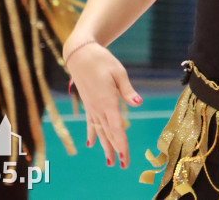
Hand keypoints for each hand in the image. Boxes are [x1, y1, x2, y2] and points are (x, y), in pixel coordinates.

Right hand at [65, 41, 142, 168]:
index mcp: (107, 101)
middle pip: (108, 133)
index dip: (121, 143)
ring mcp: (91, 107)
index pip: (116, 127)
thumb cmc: (101, 60)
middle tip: (122, 165)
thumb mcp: (118, 72)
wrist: (80, 54)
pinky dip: (92, 134)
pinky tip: (91, 144)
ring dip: (105, 146)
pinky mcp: (88, 104)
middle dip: (116, 150)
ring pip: (99, 131)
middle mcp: (98, 107)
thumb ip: (127, 90)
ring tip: (109, 162)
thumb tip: (138, 104)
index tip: (126, 156)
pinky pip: (90, 123)